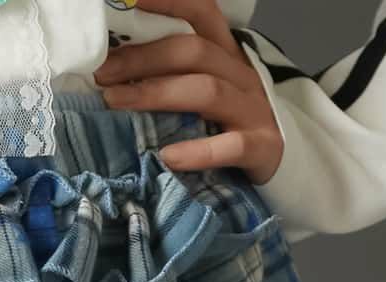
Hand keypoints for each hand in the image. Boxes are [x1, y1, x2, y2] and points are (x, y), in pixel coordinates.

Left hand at [93, 0, 283, 184]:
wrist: (283, 162)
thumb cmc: (229, 125)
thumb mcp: (203, 91)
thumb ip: (170, 76)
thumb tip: (110, 71)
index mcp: (225, 54)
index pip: (200, 11)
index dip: (167, 1)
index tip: (127, 0)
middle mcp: (240, 73)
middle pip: (193, 52)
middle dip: (143, 59)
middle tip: (102, 75)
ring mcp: (252, 109)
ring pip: (206, 90)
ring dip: (156, 94)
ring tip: (116, 103)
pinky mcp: (261, 145)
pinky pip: (229, 146)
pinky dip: (197, 151)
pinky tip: (167, 157)